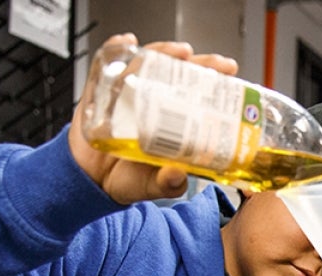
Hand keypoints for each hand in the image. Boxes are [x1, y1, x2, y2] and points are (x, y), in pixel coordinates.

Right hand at [68, 34, 239, 204]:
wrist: (91, 181)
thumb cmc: (126, 180)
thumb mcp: (152, 187)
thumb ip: (167, 184)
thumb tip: (178, 176)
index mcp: (171, 124)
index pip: (197, 97)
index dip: (214, 84)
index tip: (230, 76)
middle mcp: (152, 104)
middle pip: (178, 75)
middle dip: (199, 65)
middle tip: (215, 64)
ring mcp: (127, 95)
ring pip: (147, 65)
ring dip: (163, 53)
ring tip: (179, 52)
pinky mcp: (100, 93)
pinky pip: (106, 68)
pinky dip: (114, 51)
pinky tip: (125, 43)